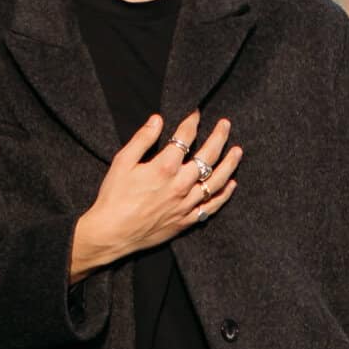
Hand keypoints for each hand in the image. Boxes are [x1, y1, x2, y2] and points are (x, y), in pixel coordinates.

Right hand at [70, 109, 241, 277]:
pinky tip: (231, 184)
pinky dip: (223, 195)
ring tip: (237, 151)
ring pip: (216, 182)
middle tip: (226, 125)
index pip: (185, 138)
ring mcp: (186, 204)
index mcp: (164, 168)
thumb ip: (142, 139)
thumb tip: (157, 120)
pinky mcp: (186, 221)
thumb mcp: (122, 162)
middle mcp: (180, 185)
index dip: (192, 123)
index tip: (196, 114)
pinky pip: (211, 206)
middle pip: (208, 157)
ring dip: (230, 164)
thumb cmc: (113, 197)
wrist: (111, 233)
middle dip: (218, 137)